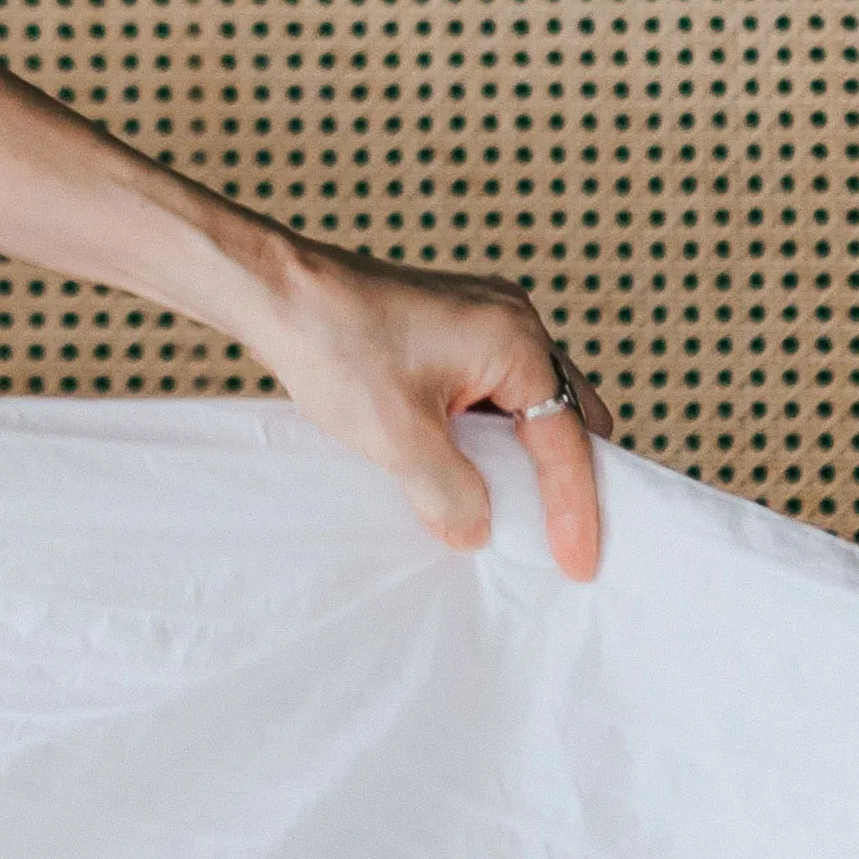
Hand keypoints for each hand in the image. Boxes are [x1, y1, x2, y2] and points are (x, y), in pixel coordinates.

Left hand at [214, 233, 607, 583]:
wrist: (279, 292)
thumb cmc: (337, 349)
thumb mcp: (398, 440)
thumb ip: (449, 493)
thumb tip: (477, 532)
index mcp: (515, 343)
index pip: (566, 442)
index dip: (575, 511)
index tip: (579, 566)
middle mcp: (514, 322)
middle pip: (568, 414)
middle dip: (566, 477)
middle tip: (556, 540)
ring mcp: (486, 318)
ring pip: (532, 402)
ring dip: (525, 454)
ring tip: (511, 510)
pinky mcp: (456, 325)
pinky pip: (498, 387)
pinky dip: (494, 431)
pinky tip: (469, 465)